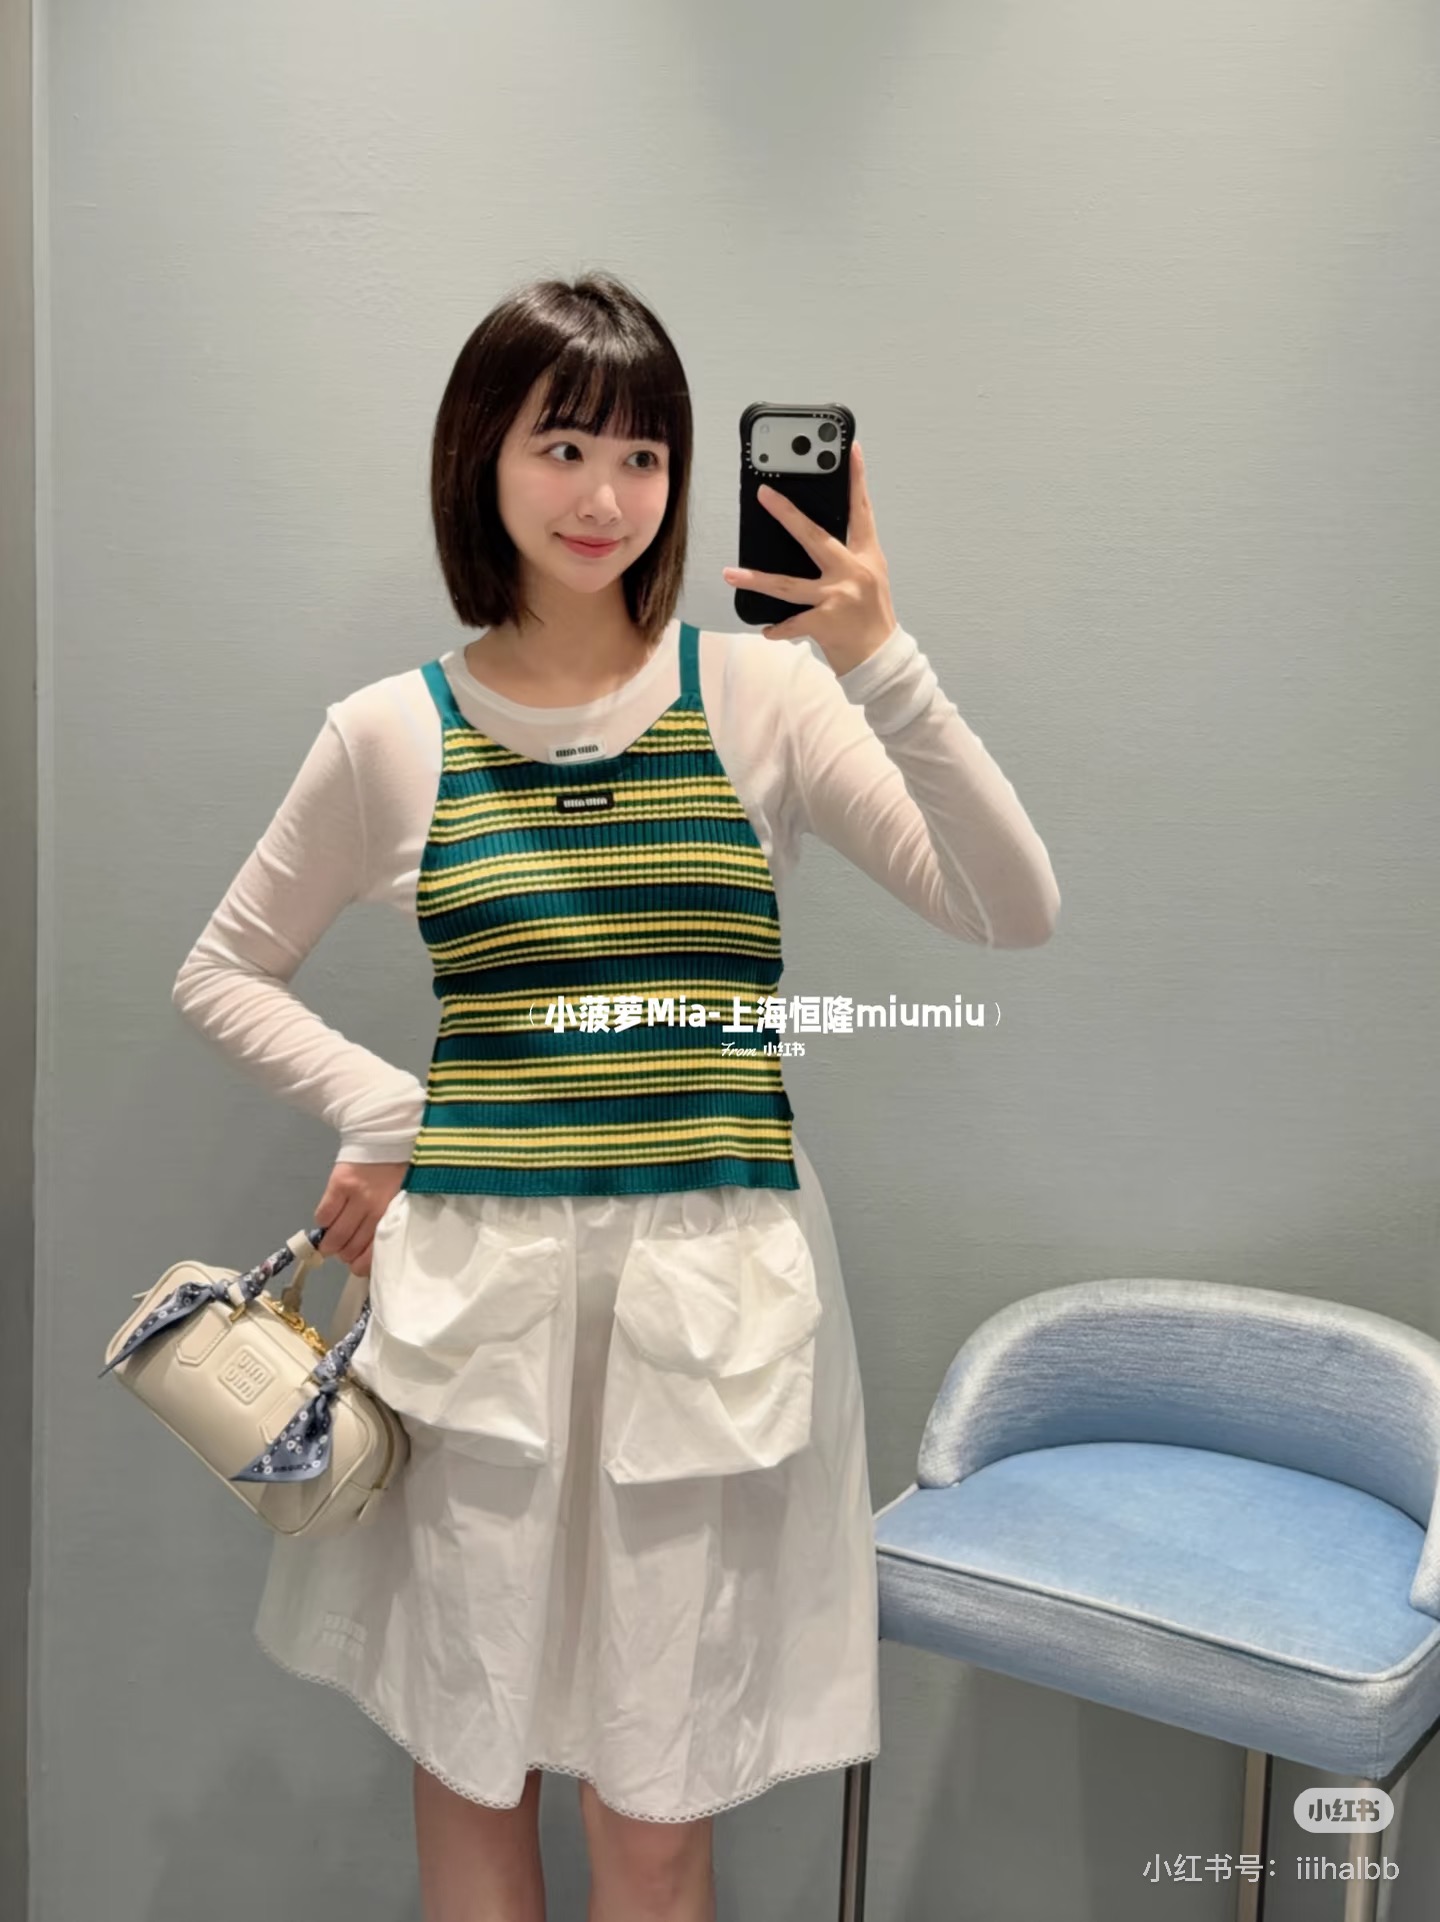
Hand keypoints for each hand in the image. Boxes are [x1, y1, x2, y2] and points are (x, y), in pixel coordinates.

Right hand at [314, 1159, 408, 1278]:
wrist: (388, 1135)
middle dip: (344, 1254)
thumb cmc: (401, 1168)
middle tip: (344, 1250)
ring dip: (330, 1244)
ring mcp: (355, 1197)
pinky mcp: (339, 1185)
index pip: (372, 1254)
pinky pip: (323, 1215)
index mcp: (394, 1215)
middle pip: (350, 1248)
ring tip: (332, 1240)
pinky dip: (323, 1223)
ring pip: (335, 1236)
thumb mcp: (404, 1198)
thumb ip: (392, 1221)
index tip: (356, 1264)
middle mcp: (375, 1209)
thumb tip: (376, 1250)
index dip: (360, 1265)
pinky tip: (329, 1219)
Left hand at [722, 440, 898, 674]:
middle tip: (763, 494)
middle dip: (787, 514)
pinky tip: (765, 630)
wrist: (882, 659)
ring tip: (729, 573)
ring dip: (755, 579)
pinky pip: (791, 623)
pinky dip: (778, 629)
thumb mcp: (868, 578)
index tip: (849, 450)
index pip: (861, 510)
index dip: (856, 479)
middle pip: (814, 536)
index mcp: (866, 556)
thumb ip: (845, 556)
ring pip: (787, 585)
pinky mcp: (825, 623)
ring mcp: (838, 597)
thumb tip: (808, 536)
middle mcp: (852, 572)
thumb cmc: (872, 617)